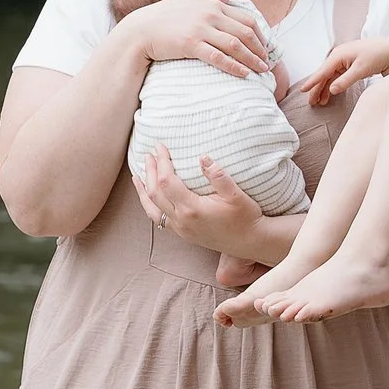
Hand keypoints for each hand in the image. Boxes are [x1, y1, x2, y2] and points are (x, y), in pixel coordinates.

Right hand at [122, 0, 266, 80]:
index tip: (266, 48)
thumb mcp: (191, 0)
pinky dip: (234, 66)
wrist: (141, 30)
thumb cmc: (165, 15)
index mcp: (212, 4)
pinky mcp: (191, 44)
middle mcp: (209, 14)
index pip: (246, 19)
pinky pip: (218, 57)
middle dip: (260, 49)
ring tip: (261, 71)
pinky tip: (244, 74)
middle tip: (267, 63)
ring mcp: (200, 29)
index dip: (260, 35)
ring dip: (252, 59)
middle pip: (245, 32)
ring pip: (235, 45)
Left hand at [134, 148, 279, 258]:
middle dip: (150, 171)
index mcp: (192, 209)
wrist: (251, 242)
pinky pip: (158, 218)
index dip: (161, 162)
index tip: (160, 147)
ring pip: (152, 208)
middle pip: (155, 193)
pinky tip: (150, 196)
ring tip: (137, 175)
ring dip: (143, 190)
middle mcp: (182, 221)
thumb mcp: (236, 195)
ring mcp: (181, 229)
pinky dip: (150, 205)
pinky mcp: (183, 234)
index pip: (167, 181)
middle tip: (149, 154)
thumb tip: (203, 157)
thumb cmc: (246, 217)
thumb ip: (219, 176)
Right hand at [300, 35, 388, 107]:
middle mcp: (338, 57)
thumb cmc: (376, 56)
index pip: (323, 71)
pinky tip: (330, 95)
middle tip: (311, 103)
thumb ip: (345, 80)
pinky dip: (333, 86)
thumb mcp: (361, 70)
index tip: (303, 90)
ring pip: (330, 77)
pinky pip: (336, 77)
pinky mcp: (348, 65)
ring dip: (325, 89)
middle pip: (324, 75)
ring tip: (320, 103)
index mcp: (338, 56)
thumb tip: (332, 90)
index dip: (313, 82)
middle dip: (317, 88)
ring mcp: (343, 61)